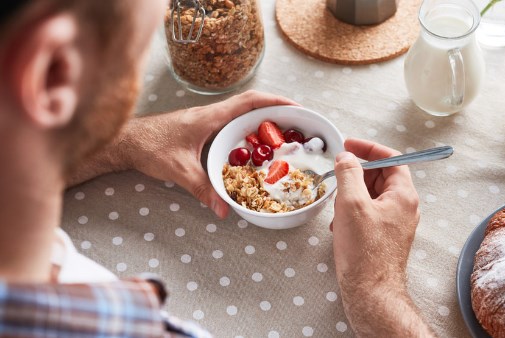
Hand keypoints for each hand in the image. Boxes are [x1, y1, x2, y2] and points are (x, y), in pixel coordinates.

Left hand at [69, 90, 295, 217]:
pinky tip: (253, 148)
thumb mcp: (179, 169)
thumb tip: (224, 210)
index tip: (296, 107)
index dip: (275, 101)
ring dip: (263, 119)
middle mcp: (212, 114)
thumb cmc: (149, 147)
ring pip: (242, 114)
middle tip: (298, 124)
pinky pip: (232, 124)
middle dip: (277, 110)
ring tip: (284, 135)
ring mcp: (207, 120)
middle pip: (251, 104)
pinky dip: (248, 130)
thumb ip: (203, 189)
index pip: (249, 101)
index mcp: (211, 117)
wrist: (125, 140)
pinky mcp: (202, 128)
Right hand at [332, 138, 432, 336]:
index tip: (348, 145)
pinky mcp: (385, 236)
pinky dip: (352, 213)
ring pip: (371, 196)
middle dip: (356, 176)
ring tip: (337, 209)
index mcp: (404, 195)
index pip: (391, 158)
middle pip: (380, 177)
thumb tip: (346, 157)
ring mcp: (395, 223)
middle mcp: (404, 207)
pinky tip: (340, 226)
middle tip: (338, 179)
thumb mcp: (351, 203)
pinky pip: (368, 214)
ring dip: (351, 197)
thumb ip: (348, 173)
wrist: (370, 292)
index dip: (369, 148)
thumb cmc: (364, 250)